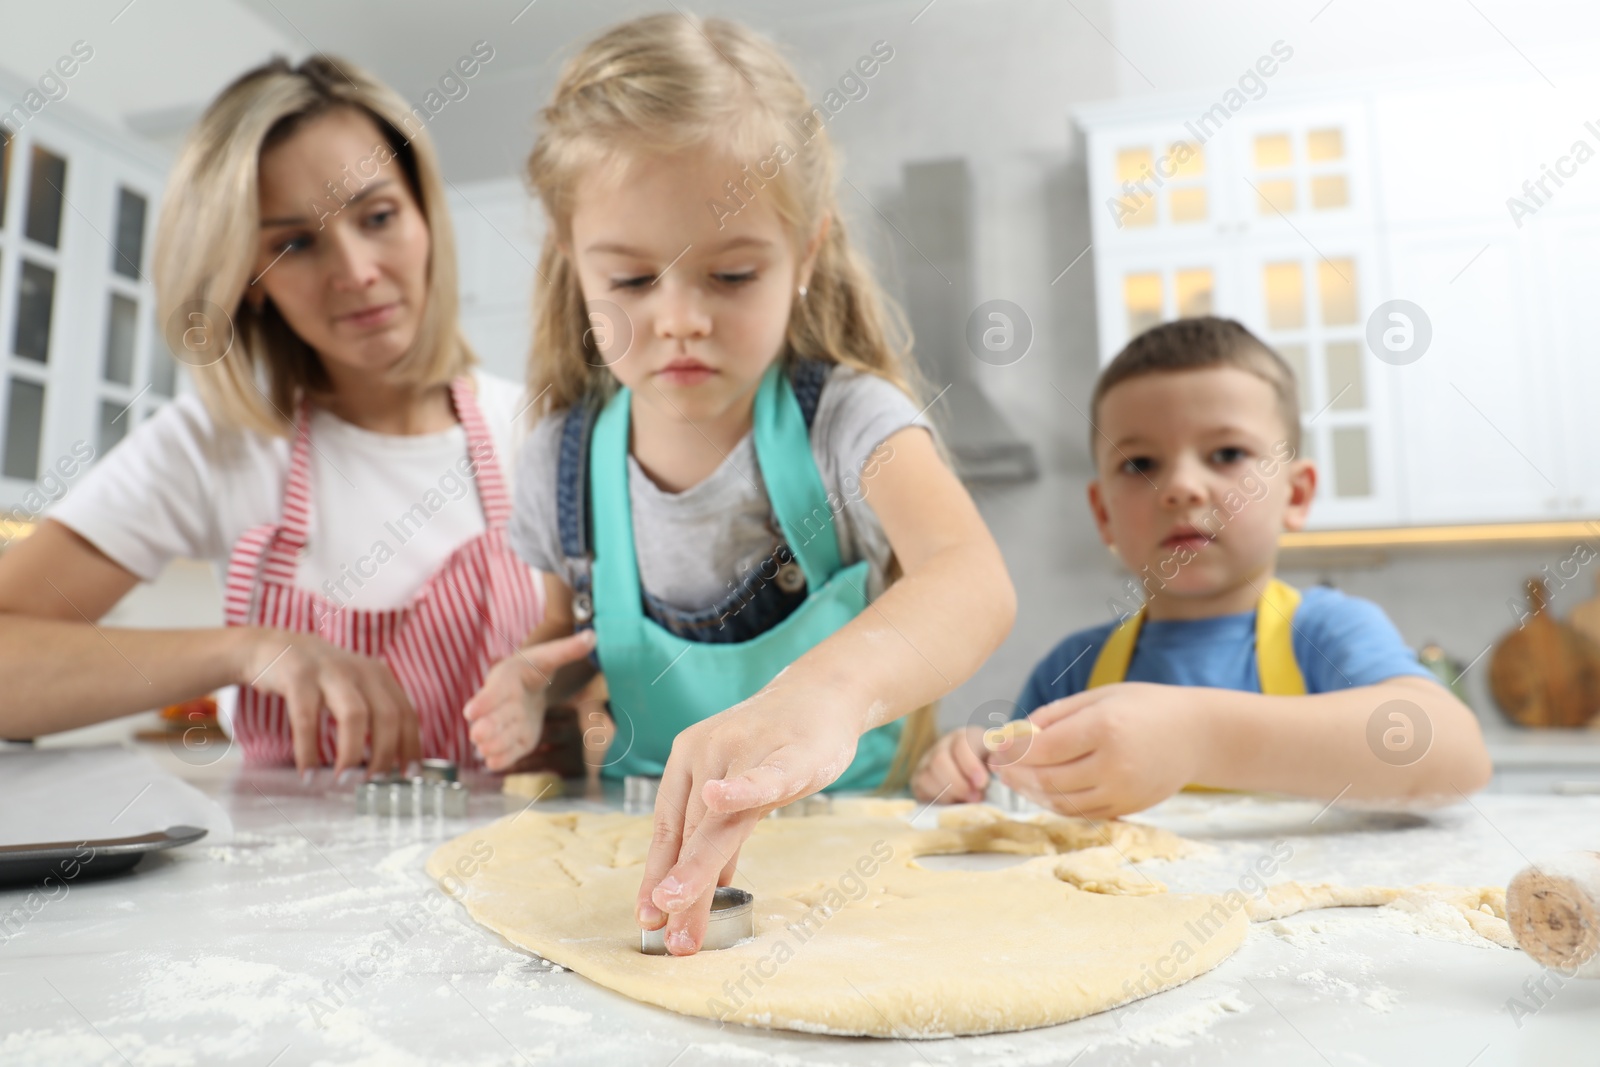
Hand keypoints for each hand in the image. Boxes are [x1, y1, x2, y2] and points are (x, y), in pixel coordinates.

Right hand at [239, 628, 420, 775]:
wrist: (276, 648)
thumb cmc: (321, 678)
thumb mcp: (354, 688)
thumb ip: (374, 715)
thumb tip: (389, 764)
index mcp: (379, 676)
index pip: (406, 713)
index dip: (411, 746)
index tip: (409, 775)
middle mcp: (361, 671)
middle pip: (387, 716)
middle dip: (384, 754)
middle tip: (373, 782)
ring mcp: (330, 671)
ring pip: (354, 715)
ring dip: (352, 753)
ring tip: (344, 780)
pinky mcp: (298, 677)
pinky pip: (306, 719)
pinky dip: (308, 750)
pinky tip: (308, 773)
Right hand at [462, 630, 596, 771]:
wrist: (527, 685)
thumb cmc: (534, 667)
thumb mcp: (550, 655)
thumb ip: (569, 649)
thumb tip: (592, 636)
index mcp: (506, 681)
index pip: (493, 692)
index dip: (483, 701)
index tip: (471, 711)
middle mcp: (500, 705)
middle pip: (490, 719)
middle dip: (485, 727)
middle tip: (478, 734)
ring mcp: (504, 726)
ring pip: (494, 739)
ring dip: (492, 745)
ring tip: (488, 750)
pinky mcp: (514, 742)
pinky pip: (504, 755)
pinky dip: (500, 759)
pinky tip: (496, 762)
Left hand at [634, 688, 864, 955]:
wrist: (822, 692)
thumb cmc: (777, 744)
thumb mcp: (740, 787)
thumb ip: (721, 831)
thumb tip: (709, 884)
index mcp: (687, 762)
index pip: (666, 828)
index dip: (655, 874)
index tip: (648, 920)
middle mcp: (705, 752)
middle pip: (689, 832)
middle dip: (678, 887)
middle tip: (666, 933)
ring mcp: (745, 749)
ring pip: (719, 818)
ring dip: (699, 866)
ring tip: (678, 902)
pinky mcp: (789, 752)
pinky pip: (763, 776)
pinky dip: (740, 789)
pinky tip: (719, 799)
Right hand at [911, 725, 990, 803]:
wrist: (971, 775)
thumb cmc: (987, 768)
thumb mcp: (995, 761)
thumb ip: (998, 762)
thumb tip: (997, 766)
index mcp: (964, 737)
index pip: (961, 745)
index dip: (970, 765)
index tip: (982, 783)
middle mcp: (943, 746)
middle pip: (939, 761)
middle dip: (958, 783)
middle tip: (975, 798)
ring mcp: (927, 761)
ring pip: (928, 776)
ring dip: (948, 793)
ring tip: (966, 801)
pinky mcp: (919, 778)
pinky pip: (921, 788)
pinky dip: (937, 798)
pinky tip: (953, 802)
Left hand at [993, 682, 1203, 817]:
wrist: (1197, 735)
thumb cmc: (1146, 707)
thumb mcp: (1101, 696)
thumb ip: (1057, 714)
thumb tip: (1017, 733)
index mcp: (1105, 727)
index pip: (1044, 748)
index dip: (1014, 751)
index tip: (996, 747)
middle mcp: (1114, 764)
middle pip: (1048, 779)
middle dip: (1017, 774)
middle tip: (998, 766)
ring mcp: (1122, 792)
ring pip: (1061, 801)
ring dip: (1031, 792)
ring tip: (1015, 779)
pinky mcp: (1127, 808)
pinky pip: (1080, 813)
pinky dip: (1056, 803)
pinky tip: (1042, 790)